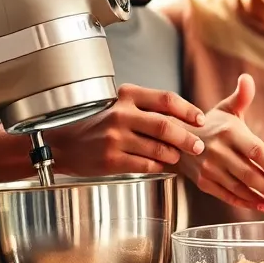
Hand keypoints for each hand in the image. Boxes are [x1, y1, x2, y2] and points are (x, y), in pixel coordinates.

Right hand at [45, 84, 205, 176]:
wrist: (63, 144)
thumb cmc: (96, 125)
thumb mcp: (120, 106)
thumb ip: (147, 108)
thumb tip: (184, 117)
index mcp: (126, 96)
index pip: (166, 99)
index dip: (188, 110)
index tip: (200, 119)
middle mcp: (121, 115)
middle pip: (166, 126)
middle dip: (188, 138)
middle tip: (199, 146)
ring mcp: (115, 138)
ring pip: (159, 149)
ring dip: (174, 155)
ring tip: (177, 156)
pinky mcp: (112, 160)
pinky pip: (146, 165)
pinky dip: (158, 166)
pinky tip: (159, 164)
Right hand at [176, 74, 263, 212]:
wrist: (176, 138)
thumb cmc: (210, 124)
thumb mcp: (226, 108)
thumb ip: (242, 97)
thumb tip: (247, 79)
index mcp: (229, 132)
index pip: (256, 152)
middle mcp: (218, 151)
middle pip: (249, 173)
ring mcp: (209, 168)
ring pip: (239, 187)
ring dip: (261, 197)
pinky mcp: (203, 182)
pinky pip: (227, 195)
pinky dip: (245, 202)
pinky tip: (262, 206)